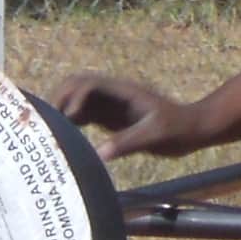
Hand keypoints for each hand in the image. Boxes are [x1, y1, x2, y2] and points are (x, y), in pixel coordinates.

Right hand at [51, 71, 208, 160]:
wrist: (192, 130)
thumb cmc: (178, 130)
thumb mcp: (155, 136)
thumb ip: (128, 143)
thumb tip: (99, 155)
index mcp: (122, 91)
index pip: (88, 84)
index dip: (74, 97)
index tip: (68, 119)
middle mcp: (112, 94)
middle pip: (75, 86)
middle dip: (59, 100)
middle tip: (48, 125)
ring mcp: (109, 105)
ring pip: (75, 101)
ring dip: (61, 112)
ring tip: (48, 134)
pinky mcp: (110, 119)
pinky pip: (83, 117)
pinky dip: (69, 125)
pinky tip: (62, 142)